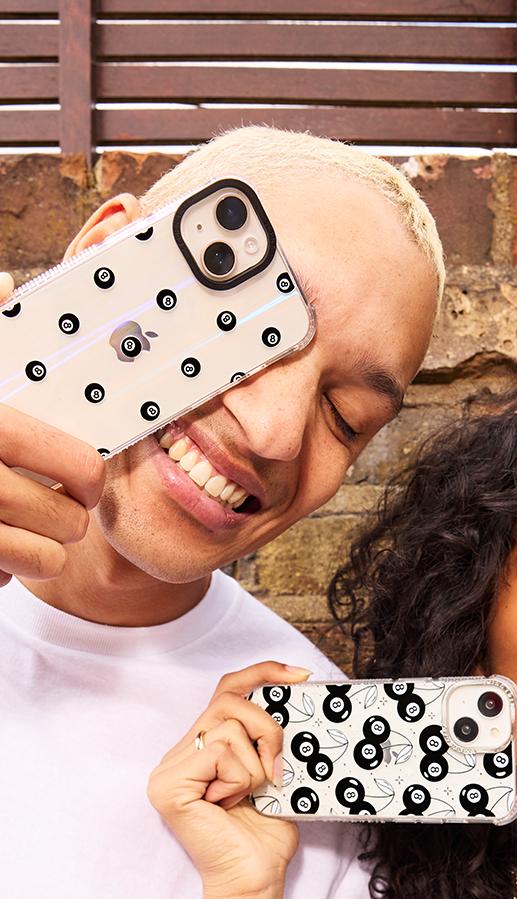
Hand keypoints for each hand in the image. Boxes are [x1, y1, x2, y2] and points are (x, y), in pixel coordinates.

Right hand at [0, 273, 104, 585]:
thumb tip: (5, 283)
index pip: (85, 470)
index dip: (92, 477)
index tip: (83, 476)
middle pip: (72, 522)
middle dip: (67, 515)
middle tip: (50, 501)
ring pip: (47, 560)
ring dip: (41, 548)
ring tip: (22, 526)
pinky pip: (3, 581)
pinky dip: (1, 569)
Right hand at [148, 662, 310, 898]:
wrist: (255, 881)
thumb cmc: (265, 837)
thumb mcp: (275, 775)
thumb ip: (270, 739)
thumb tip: (297, 696)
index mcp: (200, 751)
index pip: (226, 691)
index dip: (261, 674)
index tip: (300, 675)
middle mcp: (177, 757)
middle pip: (228, 699)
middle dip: (267, 727)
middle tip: (277, 768)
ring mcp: (168, 771)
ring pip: (228, 727)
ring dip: (254, 766)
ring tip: (247, 798)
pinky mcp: (170, 785)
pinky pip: (220, 752)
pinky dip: (240, 779)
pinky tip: (230, 807)